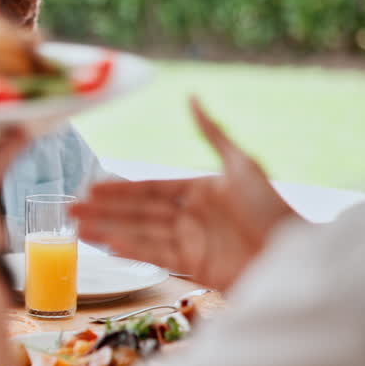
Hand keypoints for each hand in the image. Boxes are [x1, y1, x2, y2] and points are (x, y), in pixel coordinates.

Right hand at [73, 98, 297, 289]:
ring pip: (140, 234)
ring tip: (77, 229)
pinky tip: (107, 244)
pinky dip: (131, 250)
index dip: (120, 189)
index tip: (90, 188)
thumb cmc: (273, 208)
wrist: (295, 255)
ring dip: (108, 230)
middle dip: (103, 211)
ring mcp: (190, 242)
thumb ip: (212, 133)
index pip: (150, 188)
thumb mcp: (242, 165)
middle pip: (138, 212)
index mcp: (199, 190)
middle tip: (69, 210)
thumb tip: (191, 98)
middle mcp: (190, 216)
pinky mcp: (194, 267)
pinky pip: (155, 256)